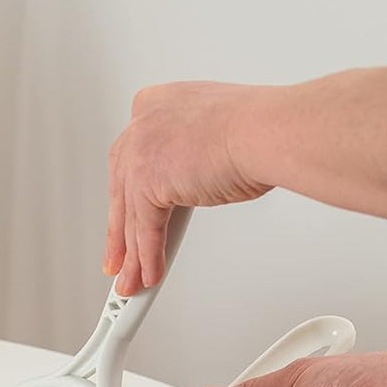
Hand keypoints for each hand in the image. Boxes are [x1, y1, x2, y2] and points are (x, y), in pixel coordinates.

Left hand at [105, 81, 274, 293]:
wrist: (269, 131)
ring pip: (131, 216)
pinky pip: (145, 230)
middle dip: (120, 231)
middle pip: (122, 189)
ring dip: (132, 256)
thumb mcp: (213, 133)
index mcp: (156, 105)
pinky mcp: (148, 184)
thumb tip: (188, 181)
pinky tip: (149, 275)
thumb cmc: (259, 127)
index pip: (132, 157)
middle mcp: (142, 125)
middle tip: (117, 257)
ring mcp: (140, 153)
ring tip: (131, 280)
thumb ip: (189, 153)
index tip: (125, 213)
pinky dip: (149, 257)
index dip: (127, 193)